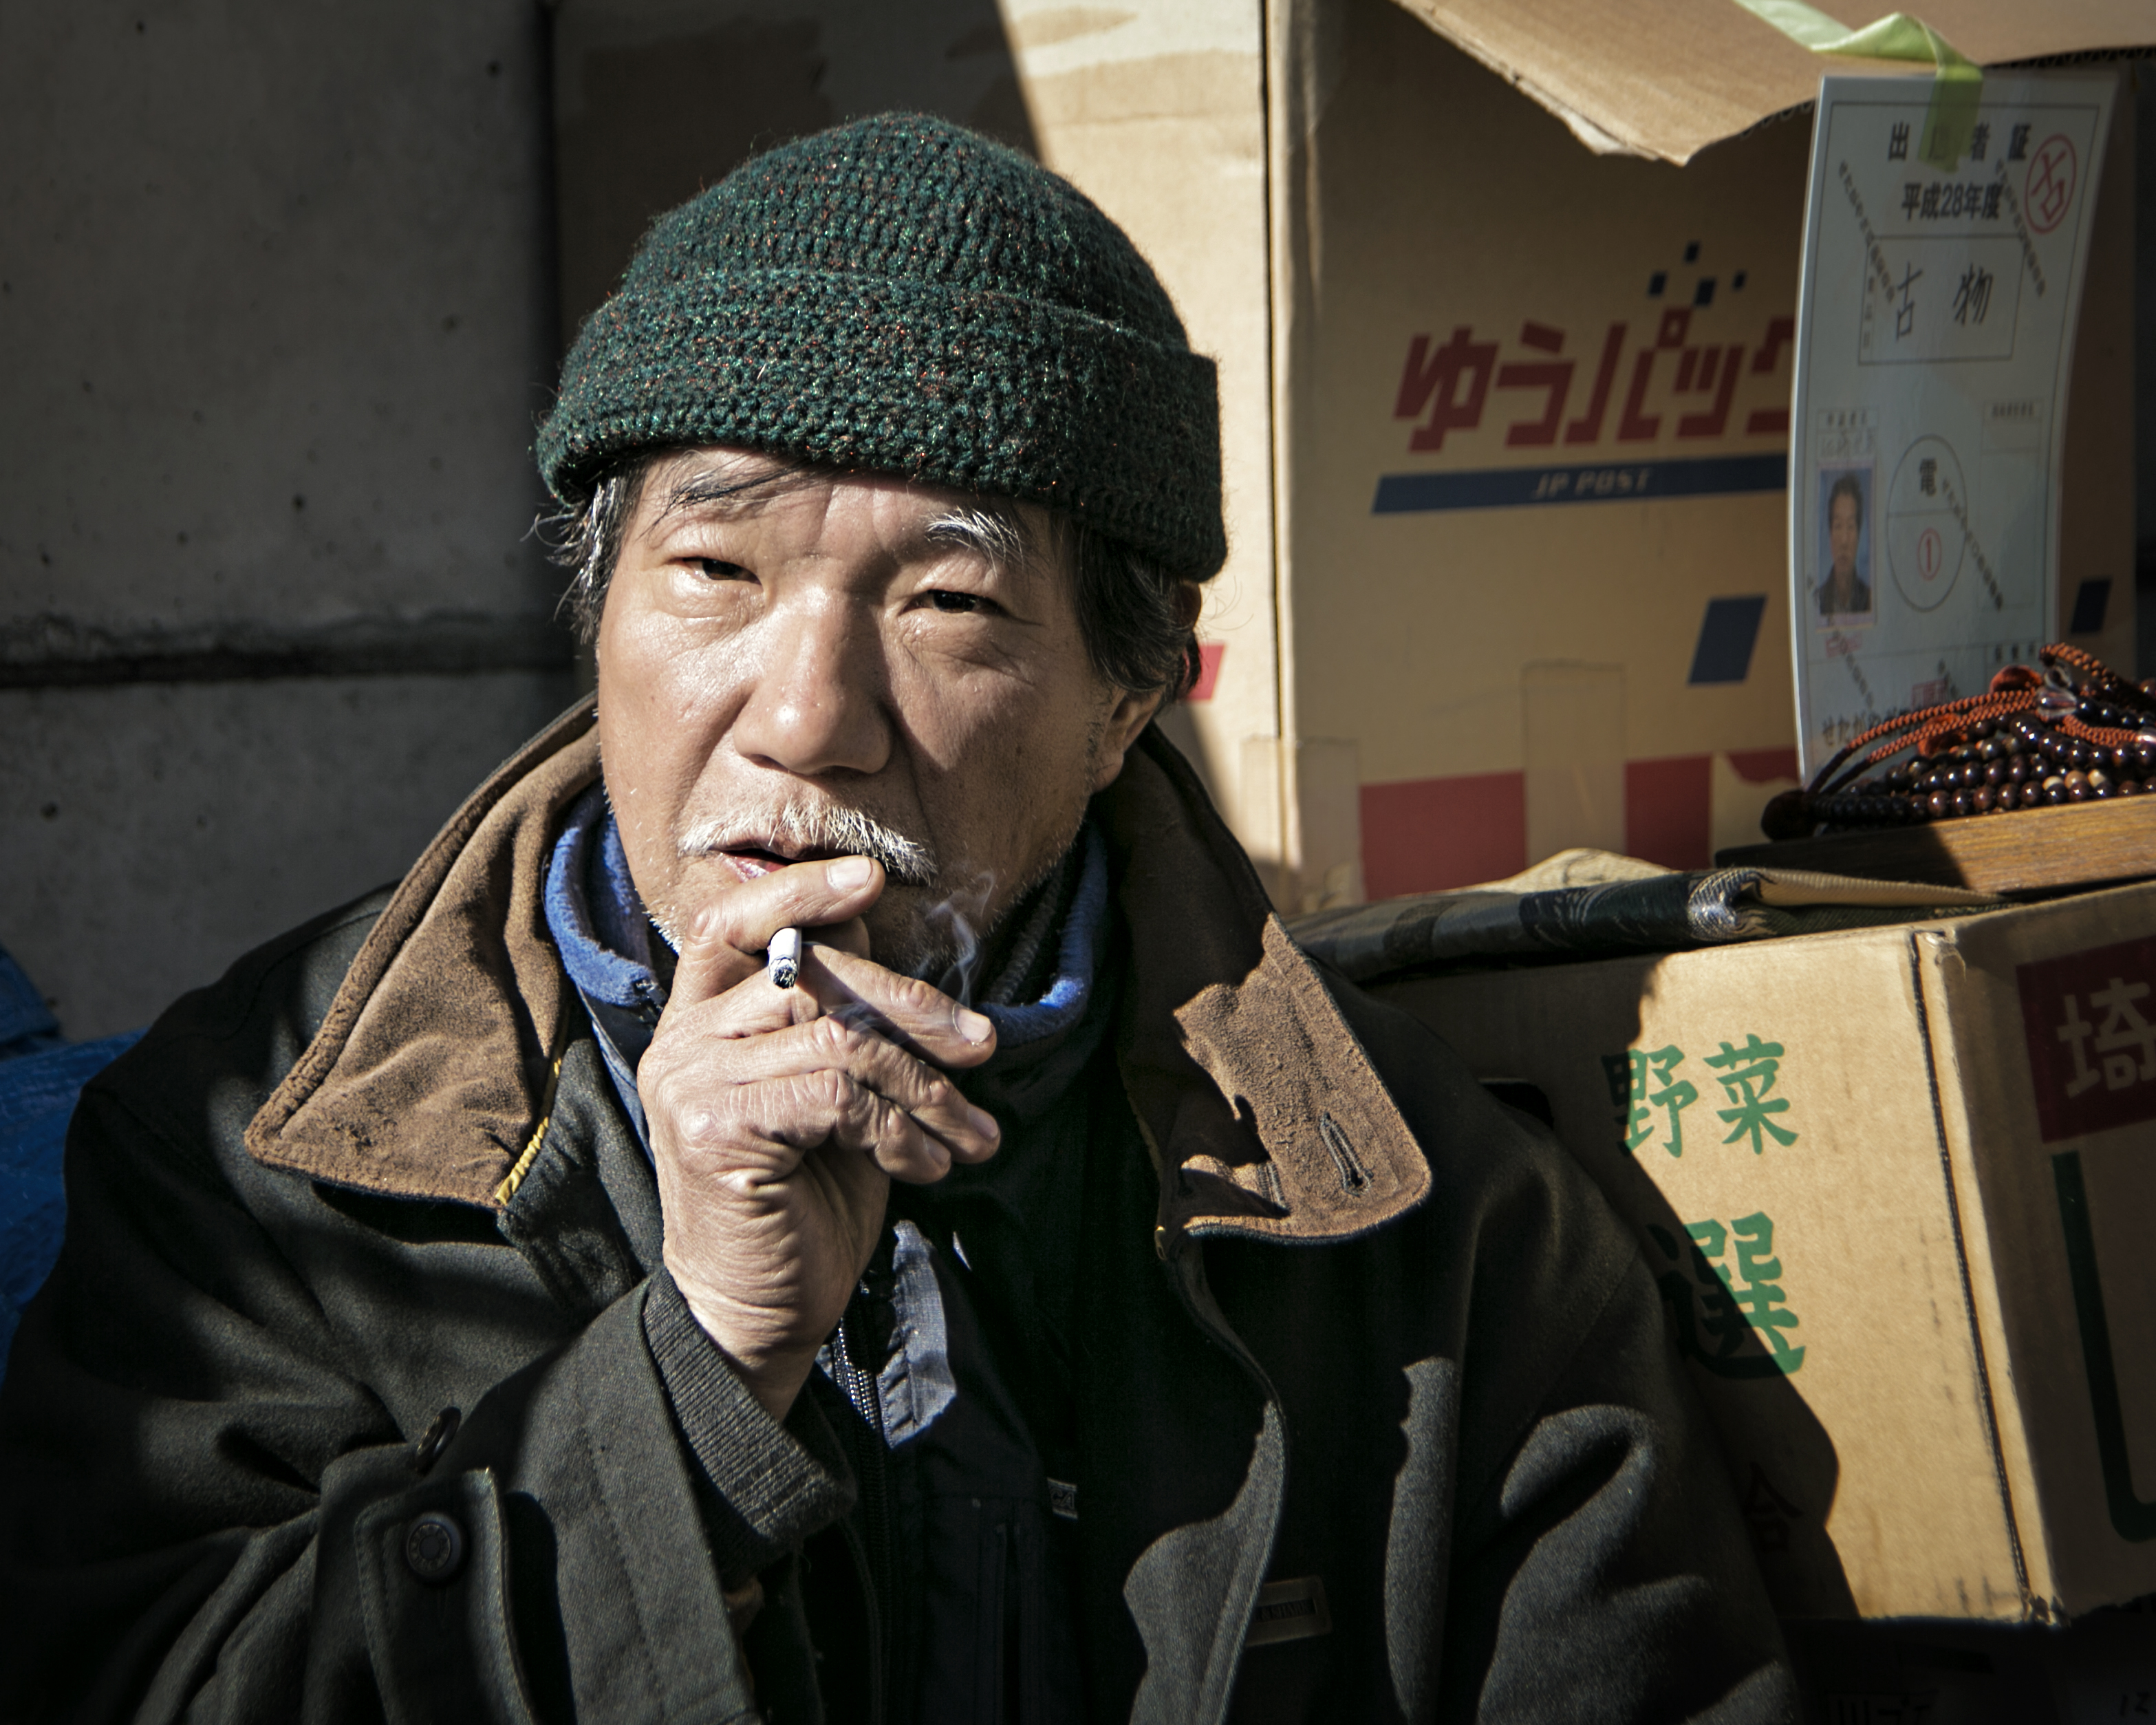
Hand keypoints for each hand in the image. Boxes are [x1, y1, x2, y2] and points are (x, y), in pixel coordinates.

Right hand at [638, 856, 1000, 1420]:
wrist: (760, 1315)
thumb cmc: (805, 1205)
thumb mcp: (834, 1100)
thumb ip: (841, 1023)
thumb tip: (893, 946)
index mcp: (699, 1021)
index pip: (728, 922)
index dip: (799, 891)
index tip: (872, 878)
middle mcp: (681, 1041)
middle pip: (807, 971)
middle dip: (912, 1004)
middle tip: (982, 1045)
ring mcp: (690, 1081)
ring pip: (838, 1037)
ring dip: (926, 1087)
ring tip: (969, 1133)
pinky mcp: (715, 1127)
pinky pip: (838, 1094)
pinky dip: (901, 1128)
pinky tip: (928, 1165)